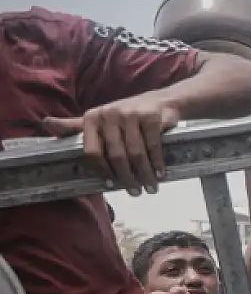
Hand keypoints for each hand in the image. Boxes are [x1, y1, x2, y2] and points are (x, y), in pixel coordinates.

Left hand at [42, 91, 180, 194]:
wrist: (160, 102)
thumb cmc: (126, 116)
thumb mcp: (99, 120)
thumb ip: (75, 126)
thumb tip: (46, 124)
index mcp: (91, 118)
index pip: (91, 151)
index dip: (101, 171)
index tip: (111, 184)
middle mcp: (108, 115)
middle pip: (116, 155)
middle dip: (126, 177)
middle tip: (135, 191)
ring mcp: (130, 115)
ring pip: (135, 153)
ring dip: (144, 174)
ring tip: (150, 187)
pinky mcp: (150, 117)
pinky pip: (152, 146)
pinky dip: (157, 163)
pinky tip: (160, 174)